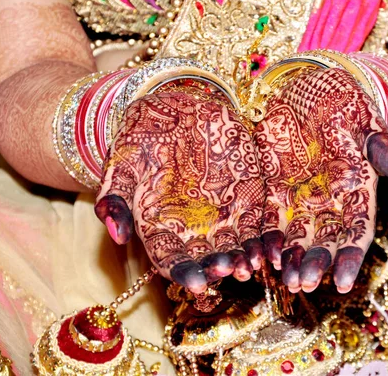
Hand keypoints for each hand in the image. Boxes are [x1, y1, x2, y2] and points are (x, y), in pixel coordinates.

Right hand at [94, 85, 263, 293]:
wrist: (176, 106)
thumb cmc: (143, 136)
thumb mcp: (123, 162)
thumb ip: (116, 198)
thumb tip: (117, 236)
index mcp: (160, 226)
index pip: (171, 259)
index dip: (184, 272)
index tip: (196, 282)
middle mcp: (192, 228)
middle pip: (206, 258)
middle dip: (217, 268)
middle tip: (225, 270)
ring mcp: (221, 214)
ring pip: (234, 246)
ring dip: (242, 259)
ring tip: (248, 266)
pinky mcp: (247, 196)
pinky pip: (257, 224)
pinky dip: (264, 239)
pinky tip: (271, 250)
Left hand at [254, 68, 387, 293]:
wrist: (308, 86)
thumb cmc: (342, 100)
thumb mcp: (363, 119)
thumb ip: (381, 148)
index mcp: (355, 190)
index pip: (356, 231)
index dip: (351, 258)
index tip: (344, 283)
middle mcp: (328, 202)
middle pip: (323, 241)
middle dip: (315, 265)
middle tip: (304, 285)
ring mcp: (299, 198)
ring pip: (295, 238)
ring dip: (289, 261)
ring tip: (282, 280)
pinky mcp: (272, 190)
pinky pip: (267, 221)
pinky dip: (264, 240)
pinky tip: (257, 257)